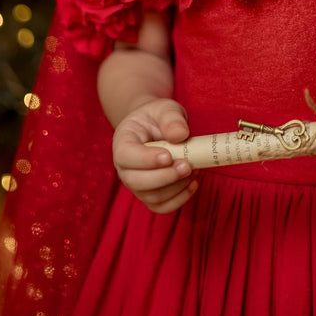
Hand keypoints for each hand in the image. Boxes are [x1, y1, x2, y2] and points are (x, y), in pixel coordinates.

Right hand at [112, 97, 196, 212]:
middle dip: (164, 177)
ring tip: (193, 169)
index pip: (125, 156)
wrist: (156, 127)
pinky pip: (162, 206)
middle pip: (136, 182)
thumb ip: (171, 118)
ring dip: (176, 187)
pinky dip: (179, 199)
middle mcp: (124, 167)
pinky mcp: (150, 195)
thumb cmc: (158, 117)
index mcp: (122, 142)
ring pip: (151, 197)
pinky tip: (193, 183)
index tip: (168, 156)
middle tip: (187, 166)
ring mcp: (136, 184)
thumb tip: (180, 135)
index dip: (146, 160)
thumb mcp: (164, 108)